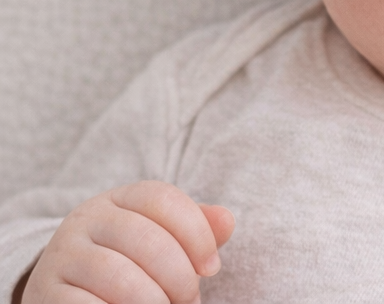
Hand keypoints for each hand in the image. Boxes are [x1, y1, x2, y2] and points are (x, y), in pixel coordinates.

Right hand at [17, 181, 233, 303]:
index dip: (196, 233)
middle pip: (145, 239)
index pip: (163, 199)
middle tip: (189, 300)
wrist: (61, 292)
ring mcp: (62, 257)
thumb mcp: (159, 239)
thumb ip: (196, 230)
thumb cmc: (128, 264)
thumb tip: (228, 221)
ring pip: (118, 277)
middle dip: (178, 276)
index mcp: (119, 198)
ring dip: (153, 301)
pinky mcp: (46, 295)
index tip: (212, 268)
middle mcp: (86, 219)